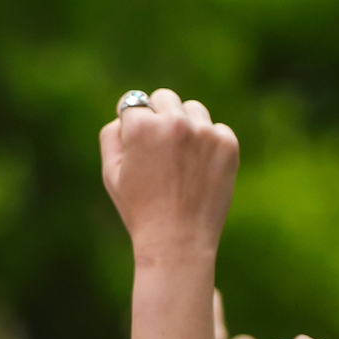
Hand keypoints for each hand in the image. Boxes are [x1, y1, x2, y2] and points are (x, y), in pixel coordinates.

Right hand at [97, 88, 238, 259]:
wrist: (179, 240)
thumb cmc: (140, 209)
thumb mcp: (111, 173)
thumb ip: (111, 135)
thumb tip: (125, 115)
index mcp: (141, 126)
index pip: (134, 102)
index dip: (133, 124)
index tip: (137, 143)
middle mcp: (175, 122)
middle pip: (164, 98)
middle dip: (159, 116)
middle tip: (159, 150)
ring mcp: (205, 131)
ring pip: (192, 110)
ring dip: (185, 126)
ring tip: (180, 162)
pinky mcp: (228, 143)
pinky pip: (215, 129)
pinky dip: (208, 144)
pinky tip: (199, 170)